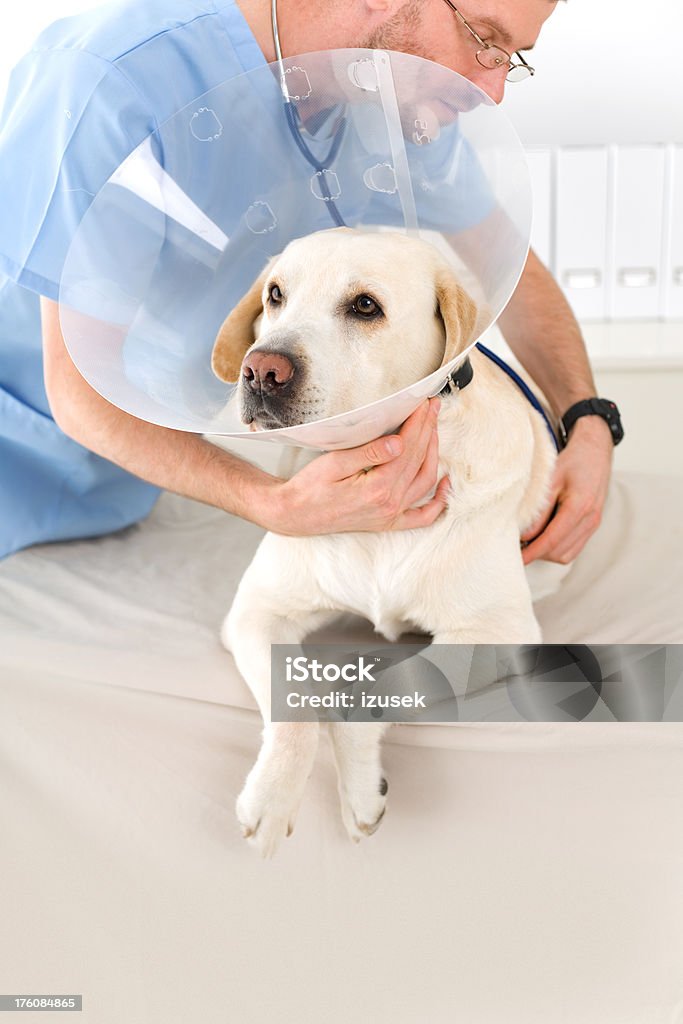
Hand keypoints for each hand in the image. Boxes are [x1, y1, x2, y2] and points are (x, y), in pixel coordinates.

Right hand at [266, 398, 449, 535]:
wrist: (295, 515)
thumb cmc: (310, 487)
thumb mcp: (334, 464)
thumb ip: (369, 454)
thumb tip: (399, 443)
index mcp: (378, 488)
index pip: (407, 447)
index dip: (418, 422)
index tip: (424, 402)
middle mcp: (390, 504)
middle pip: (419, 460)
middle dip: (428, 429)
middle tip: (432, 407)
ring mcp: (391, 515)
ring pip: (425, 480)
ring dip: (434, 452)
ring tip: (434, 429)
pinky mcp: (389, 522)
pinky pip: (423, 516)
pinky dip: (439, 502)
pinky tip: (446, 483)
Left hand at [521, 416, 613, 564]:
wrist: (596, 450)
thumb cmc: (573, 460)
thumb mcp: (550, 480)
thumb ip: (538, 510)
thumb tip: (524, 535)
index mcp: (580, 507)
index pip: (552, 540)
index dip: (532, 552)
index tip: (517, 559)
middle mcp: (590, 519)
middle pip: (558, 552)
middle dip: (537, 553)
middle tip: (518, 546)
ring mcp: (593, 524)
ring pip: (566, 555)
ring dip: (547, 553)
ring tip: (529, 542)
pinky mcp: (592, 525)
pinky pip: (573, 548)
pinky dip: (557, 549)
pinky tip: (543, 538)